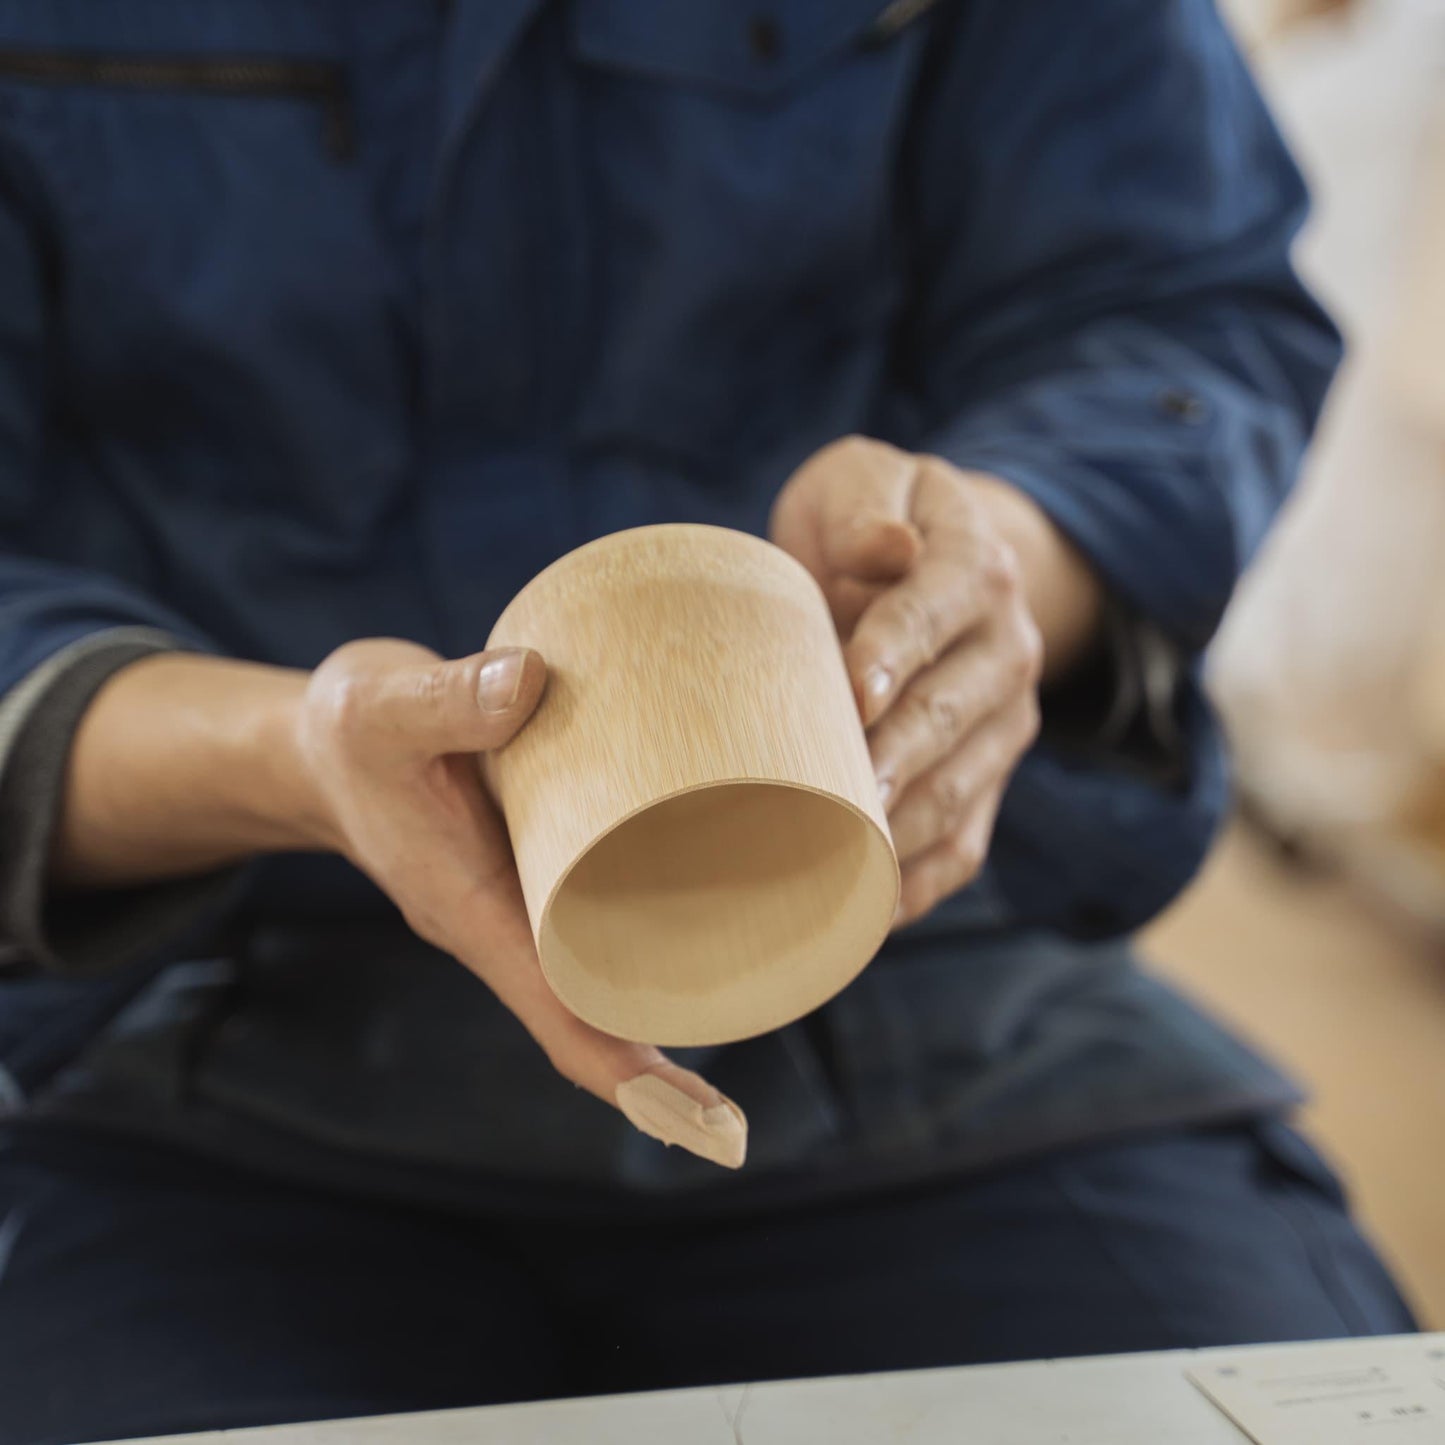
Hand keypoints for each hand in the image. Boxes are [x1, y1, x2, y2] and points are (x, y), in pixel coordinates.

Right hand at [54, 640, 745, 1167]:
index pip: (559, 1017)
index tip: (708, 1131)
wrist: (321, 747)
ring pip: (607, 974)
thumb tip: (530, 678)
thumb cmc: (350, 733)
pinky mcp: (547, 861)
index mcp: (470, 911)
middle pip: (593, 1022)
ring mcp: (528, 900)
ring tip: (762, 1017)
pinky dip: (660, 930)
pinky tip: (725, 913)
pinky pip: (608, 912)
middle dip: (660, 1083)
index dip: (632, 1078)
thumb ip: (447, 696)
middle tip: (738, 1131)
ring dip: (672, 1006)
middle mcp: (507, 924)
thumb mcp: (379, 706)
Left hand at [772, 437, 1094, 925]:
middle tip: (826, 801)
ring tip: (834, 867)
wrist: (934, 562)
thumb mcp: (863, 479)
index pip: (936, 608)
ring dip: (900, 833)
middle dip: (892, 762)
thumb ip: (865, 505)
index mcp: (974, 566)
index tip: (853, 693)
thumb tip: (881, 546)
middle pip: (950, 715)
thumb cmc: (870, 522)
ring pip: (958, 792)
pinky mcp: (986, 779)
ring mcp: (1004, 725)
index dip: (895, 651)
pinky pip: (964, 844)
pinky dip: (917, 884)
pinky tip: (860, 915)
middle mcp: (1004, 651)